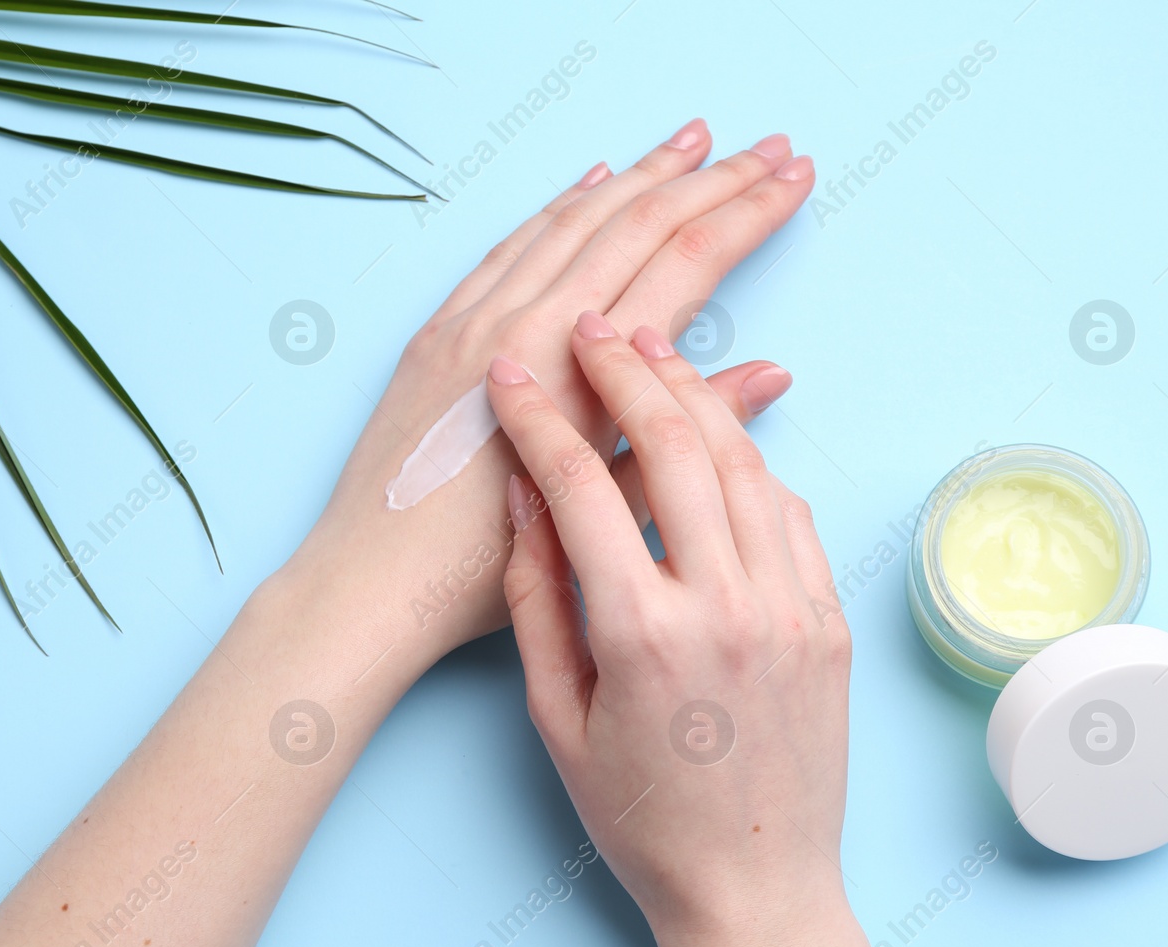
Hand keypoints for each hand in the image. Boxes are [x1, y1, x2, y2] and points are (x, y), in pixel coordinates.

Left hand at [290, 120, 813, 667]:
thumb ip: (686, 431)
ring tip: (690, 143)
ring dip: (640, 175)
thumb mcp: (607, 507)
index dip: (749, 213)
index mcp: (580, 371)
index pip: (687, 261)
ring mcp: (476, 319)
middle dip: (711, 179)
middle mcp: (528, 324)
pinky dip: (557, 207)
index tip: (794, 178)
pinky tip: (589, 184)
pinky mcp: (437, 332)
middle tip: (767, 148)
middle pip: (638, 223)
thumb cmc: (486, 568)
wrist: (373, 582)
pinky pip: (509, 245)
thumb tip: (769, 373)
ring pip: (574, 220)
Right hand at [488, 314, 898, 946]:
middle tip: (593, 326)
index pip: (582, 485)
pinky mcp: (830, 620)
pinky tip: (717, 437)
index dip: (541, 418)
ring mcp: (792, 609)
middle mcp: (726, 606)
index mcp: (641, 634)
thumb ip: (536, 598)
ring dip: (696, 395)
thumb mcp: (557, 717)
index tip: (513, 377)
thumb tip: (520, 497)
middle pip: (676, 444)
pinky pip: (790, 512)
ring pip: (744, 462)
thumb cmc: (642, 818)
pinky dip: (750, 461)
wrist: (754, 890)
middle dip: (627, 369)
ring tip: (654, 351)